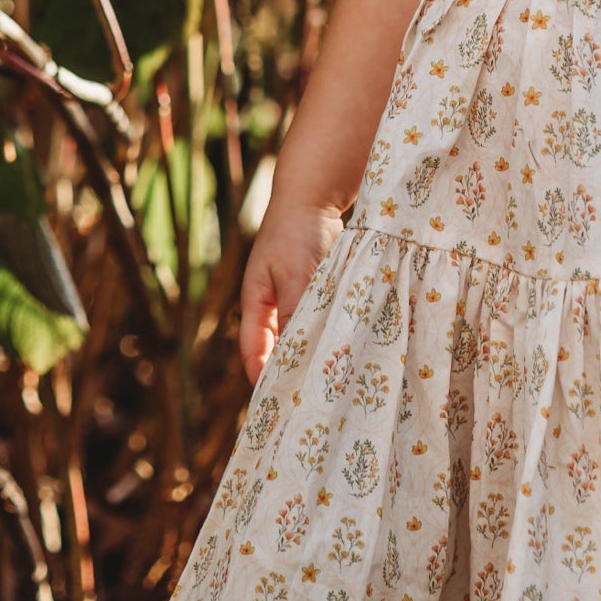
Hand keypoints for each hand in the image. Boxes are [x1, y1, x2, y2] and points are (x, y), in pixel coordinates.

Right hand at [237, 199, 342, 384]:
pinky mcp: (315, 289)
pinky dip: (329, 331)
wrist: (314, 195)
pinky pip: (320, 318)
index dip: (263, 378)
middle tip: (309, 400)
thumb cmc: (296, 232)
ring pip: (301, 334)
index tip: (278, 404)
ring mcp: (293, 296)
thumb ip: (295, 313)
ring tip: (330, 381)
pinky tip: (347, 346)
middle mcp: (272, 304)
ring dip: (313, 351)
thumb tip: (297, 353)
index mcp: (256, 303)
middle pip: (277, 348)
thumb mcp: (295, 275)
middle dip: (290, 371)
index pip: (253, 352)